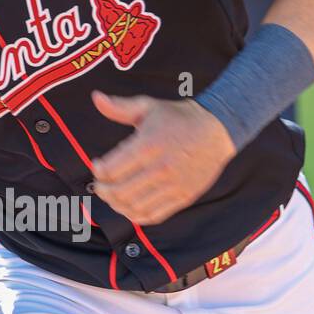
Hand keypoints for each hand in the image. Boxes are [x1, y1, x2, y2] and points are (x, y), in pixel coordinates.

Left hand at [90, 92, 235, 224]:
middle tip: (100, 185)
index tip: (97, 166)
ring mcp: (173, 185)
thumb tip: (96, 98)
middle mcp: (160, 168)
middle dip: (103, 191)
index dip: (98, 171)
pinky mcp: (183, 197)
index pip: (110, 170)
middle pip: (119, 192)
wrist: (217, 130)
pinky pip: (153, 216)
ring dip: (117, 205)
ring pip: (134, 207)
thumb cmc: (179, 118)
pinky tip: (131, 206)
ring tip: (113, 196)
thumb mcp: (149, 106)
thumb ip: (120, 107)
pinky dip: (136, 215)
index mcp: (148, 145)